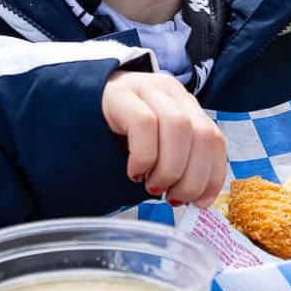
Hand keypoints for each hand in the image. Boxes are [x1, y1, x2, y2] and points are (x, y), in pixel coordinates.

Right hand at [102, 70, 227, 206]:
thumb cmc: (119, 137)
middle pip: (202, 134)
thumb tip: (196, 200)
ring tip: (152, 186)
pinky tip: (134, 172)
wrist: (76, 108)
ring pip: (177, 127)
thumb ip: (178, 164)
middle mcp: (172, 93)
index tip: (201, 202)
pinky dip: (144, 157)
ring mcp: (147, 88)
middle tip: (173, 197)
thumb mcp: (156, 148)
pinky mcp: (120, 94)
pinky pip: (144, 124)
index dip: (213, 175)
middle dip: (193, 177)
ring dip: (169, 169)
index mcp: (186, 106)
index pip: (215, 138)